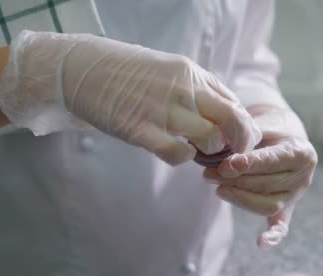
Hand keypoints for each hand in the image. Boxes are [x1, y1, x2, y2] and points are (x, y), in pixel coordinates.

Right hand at [0, 30, 260, 164]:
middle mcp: (184, 88)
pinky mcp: (139, 128)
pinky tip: (173, 152)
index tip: (233, 141)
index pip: (236, 104)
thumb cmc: (127, 73)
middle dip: (240, 143)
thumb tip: (223, 115)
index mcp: (193, 74)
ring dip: (209, 153)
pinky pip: (177, 153)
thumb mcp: (169, 71)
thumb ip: (196, 90)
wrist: (81, 69)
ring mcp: (162, 108)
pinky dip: (182, 158)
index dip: (241, 128)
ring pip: (211, 139)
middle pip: (235, 120)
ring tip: (196, 152)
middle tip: (228, 155)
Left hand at [203, 108, 316, 247]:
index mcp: (302, 153)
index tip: (226, 165)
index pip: (273, 161)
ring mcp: (295, 196)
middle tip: (210, 174)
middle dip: (236, 181)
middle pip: (267, 185)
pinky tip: (261, 243)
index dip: (248, 164)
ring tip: (218, 188)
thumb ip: (247, 139)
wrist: (281, 137)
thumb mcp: (262, 125)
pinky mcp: (286, 209)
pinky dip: (272, 236)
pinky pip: (281, 226)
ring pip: (268, 206)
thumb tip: (225, 160)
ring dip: (240, 199)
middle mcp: (303, 178)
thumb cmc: (268, 129)